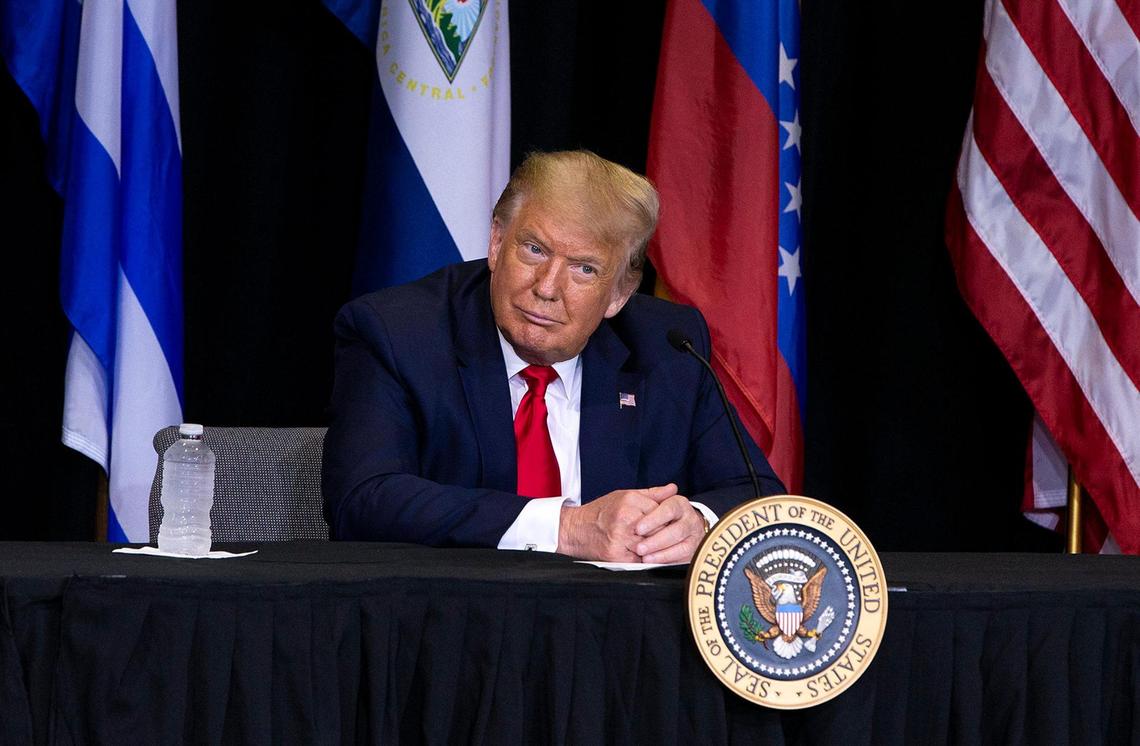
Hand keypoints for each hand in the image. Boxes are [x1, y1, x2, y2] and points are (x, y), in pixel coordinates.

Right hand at [557, 484, 678, 560]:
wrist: (575, 529)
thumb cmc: (600, 512)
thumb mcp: (625, 495)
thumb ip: (651, 494)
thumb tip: (673, 489)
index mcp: (629, 501)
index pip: (660, 511)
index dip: (664, 518)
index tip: (665, 522)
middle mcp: (625, 518)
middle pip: (658, 529)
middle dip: (662, 533)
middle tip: (661, 535)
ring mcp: (621, 538)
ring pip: (651, 545)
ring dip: (654, 547)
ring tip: (651, 545)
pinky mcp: (616, 555)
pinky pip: (640, 560)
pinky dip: (644, 558)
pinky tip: (641, 554)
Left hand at [633, 494, 707, 563]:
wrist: (682, 524)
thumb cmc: (661, 512)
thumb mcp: (655, 501)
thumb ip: (654, 495)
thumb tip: (669, 488)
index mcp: (680, 504)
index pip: (669, 509)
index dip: (654, 520)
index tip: (638, 529)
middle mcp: (690, 519)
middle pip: (677, 530)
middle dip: (656, 541)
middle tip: (639, 548)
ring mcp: (694, 536)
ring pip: (682, 547)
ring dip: (662, 554)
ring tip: (645, 558)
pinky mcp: (694, 551)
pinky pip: (683, 559)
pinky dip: (668, 562)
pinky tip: (655, 563)